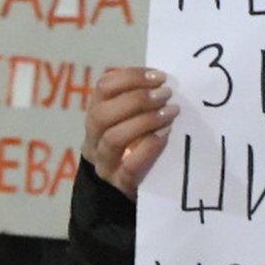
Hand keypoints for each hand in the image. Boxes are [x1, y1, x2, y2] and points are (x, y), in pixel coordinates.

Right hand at [85, 67, 176, 196]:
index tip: (159, 76)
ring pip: (113, 138)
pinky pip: (130, 166)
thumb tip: (165, 82)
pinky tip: (166, 136)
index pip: (103, 87)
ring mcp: (104, 162)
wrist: (124, 187)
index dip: (131, 77)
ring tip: (171, 113)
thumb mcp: (129, 119)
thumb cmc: (133, 144)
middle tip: (166, 94)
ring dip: (145, 121)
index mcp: (96, 114)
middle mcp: (94, 138)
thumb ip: (140, 101)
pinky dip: (149, 147)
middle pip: (103, 113)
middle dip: (138, 99)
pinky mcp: (120, 183)